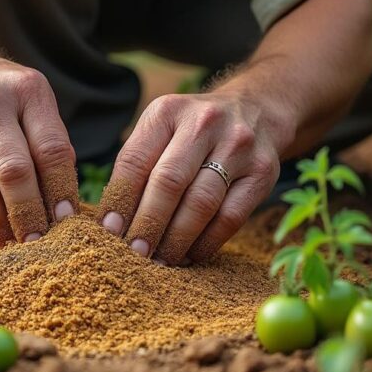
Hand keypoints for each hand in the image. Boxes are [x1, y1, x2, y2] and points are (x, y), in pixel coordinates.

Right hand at [0, 47, 79, 244]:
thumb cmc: (4, 97)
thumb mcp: (34, 101)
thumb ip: (50, 144)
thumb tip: (67, 208)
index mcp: (27, 91)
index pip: (51, 150)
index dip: (62, 191)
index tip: (70, 222)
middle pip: (14, 172)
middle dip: (30, 215)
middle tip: (43, 245)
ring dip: (1, 225)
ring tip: (17, 244)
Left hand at [97, 91, 282, 263]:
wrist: (256, 111)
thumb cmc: (192, 132)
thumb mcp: (162, 130)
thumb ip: (137, 166)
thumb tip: (112, 223)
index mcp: (167, 111)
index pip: (135, 160)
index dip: (119, 200)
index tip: (108, 232)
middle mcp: (204, 123)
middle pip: (169, 182)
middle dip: (147, 225)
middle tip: (133, 254)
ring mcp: (238, 146)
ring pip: (201, 204)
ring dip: (176, 240)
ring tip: (160, 261)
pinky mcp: (262, 172)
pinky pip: (230, 217)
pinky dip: (206, 243)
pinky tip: (190, 255)